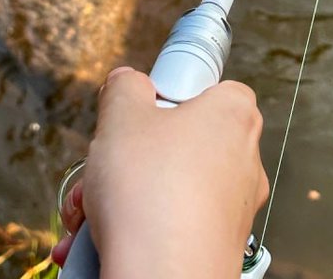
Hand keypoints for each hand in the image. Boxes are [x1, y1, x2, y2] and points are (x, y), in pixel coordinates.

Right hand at [54, 68, 268, 278]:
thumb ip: (124, 87)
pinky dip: (138, 232)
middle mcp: (244, 160)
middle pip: (179, 143)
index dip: (170, 97)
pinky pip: (172, 228)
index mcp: (232, 114)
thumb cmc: (152, 196)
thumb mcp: (121, 116)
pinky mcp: (219, 248)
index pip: (210, 88)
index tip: (141, 114)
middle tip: (102, 171)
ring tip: (88, 215)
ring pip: (169, 189)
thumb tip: (128, 84)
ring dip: (124, 199)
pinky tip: (97, 244)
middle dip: (129, 160)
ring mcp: (235, 208)